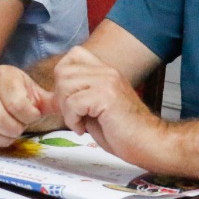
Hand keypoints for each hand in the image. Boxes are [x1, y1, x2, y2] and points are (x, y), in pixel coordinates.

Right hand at [0, 64, 58, 146]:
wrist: (2, 95)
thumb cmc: (23, 97)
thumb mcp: (39, 96)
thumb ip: (52, 102)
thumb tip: (69, 106)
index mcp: (4, 74)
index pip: (17, 103)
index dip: (29, 117)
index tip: (33, 116)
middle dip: (14, 128)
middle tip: (21, 128)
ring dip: (2, 137)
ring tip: (11, 133)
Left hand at [53, 45, 161, 163]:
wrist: (147, 143)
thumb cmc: (123, 132)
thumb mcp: (96, 108)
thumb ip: (78, 96)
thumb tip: (50, 96)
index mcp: (106, 72)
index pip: (74, 55)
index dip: (63, 76)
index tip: (69, 100)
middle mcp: (107, 71)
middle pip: (63, 70)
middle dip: (61, 97)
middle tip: (74, 116)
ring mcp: (107, 82)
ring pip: (65, 84)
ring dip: (67, 109)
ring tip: (81, 122)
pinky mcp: (106, 96)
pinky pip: (73, 103)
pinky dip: (73, 120)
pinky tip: (84, 130)